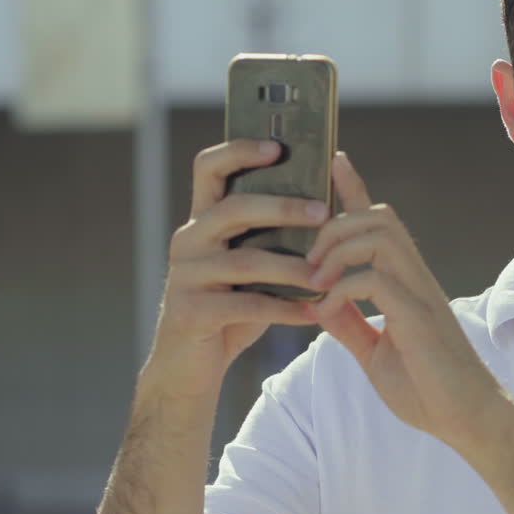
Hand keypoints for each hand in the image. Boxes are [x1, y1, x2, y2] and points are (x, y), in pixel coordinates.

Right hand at [144, 139, 326, 402]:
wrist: (188, 368)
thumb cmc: (229, 309)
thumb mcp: (248, 266)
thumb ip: (270, 236)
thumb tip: (324, 203)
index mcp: (202, 220)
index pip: (210, 167)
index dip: (240, 150)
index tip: (278, 145)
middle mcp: (188, 239)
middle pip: (234, 207)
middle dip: (282, 207)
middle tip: (323, 212)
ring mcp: (185, 276)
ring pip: (244, 260)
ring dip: (292, 267)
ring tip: (328, 274)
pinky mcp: (190, 312)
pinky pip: (245, 305)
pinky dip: (284, 309)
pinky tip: (313, 313)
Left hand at [306, 152, 508, 449]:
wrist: (466, 419)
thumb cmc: (426, 388)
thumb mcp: (374, 351)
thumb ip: (349, 324)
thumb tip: (318, 300)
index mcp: (405, 280)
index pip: (378, 221)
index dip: (355, 187)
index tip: (333, 159)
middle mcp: (415, 276)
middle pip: (378, 215)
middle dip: (334, 224)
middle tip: (308, 260)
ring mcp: (419, 292)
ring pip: (379, 234)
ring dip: (338, 249)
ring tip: (315, 280)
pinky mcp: (418, 314)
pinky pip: (375, 279)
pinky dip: (343, 288)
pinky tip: (327, 310)